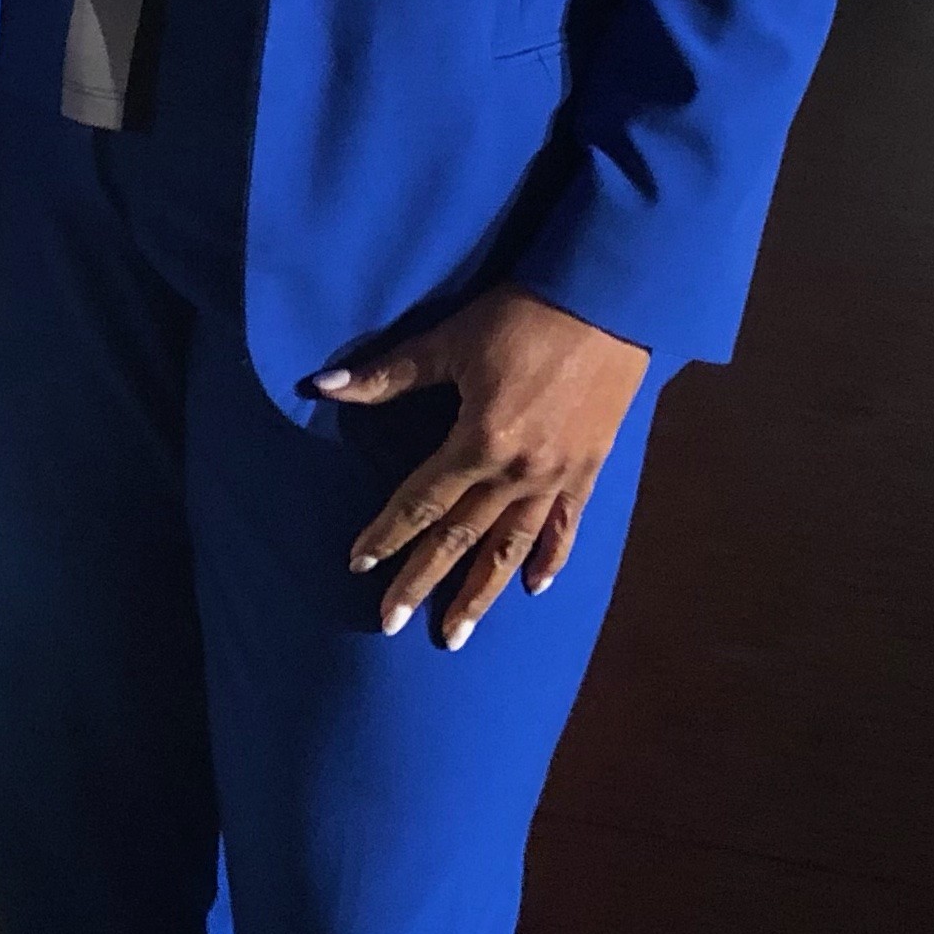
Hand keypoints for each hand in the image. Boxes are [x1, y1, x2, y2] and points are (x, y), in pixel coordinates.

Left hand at [319, 287, 648, 647]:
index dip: (387, 533)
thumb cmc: (524, 314)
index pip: (422, 500)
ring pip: (510, 548)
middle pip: (460, 536)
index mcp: (478, 442)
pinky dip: (550, 559)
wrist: (610, 300)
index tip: (359, 565)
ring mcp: (557, 477)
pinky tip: (533, 589)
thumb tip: (323, 387)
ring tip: (456, 633)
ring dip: (481, 593)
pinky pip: (566, 526)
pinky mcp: (589, 469)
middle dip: (422, 581)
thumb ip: (390, 373)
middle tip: (390, 624)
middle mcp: (517, 472)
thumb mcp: (452, 339)